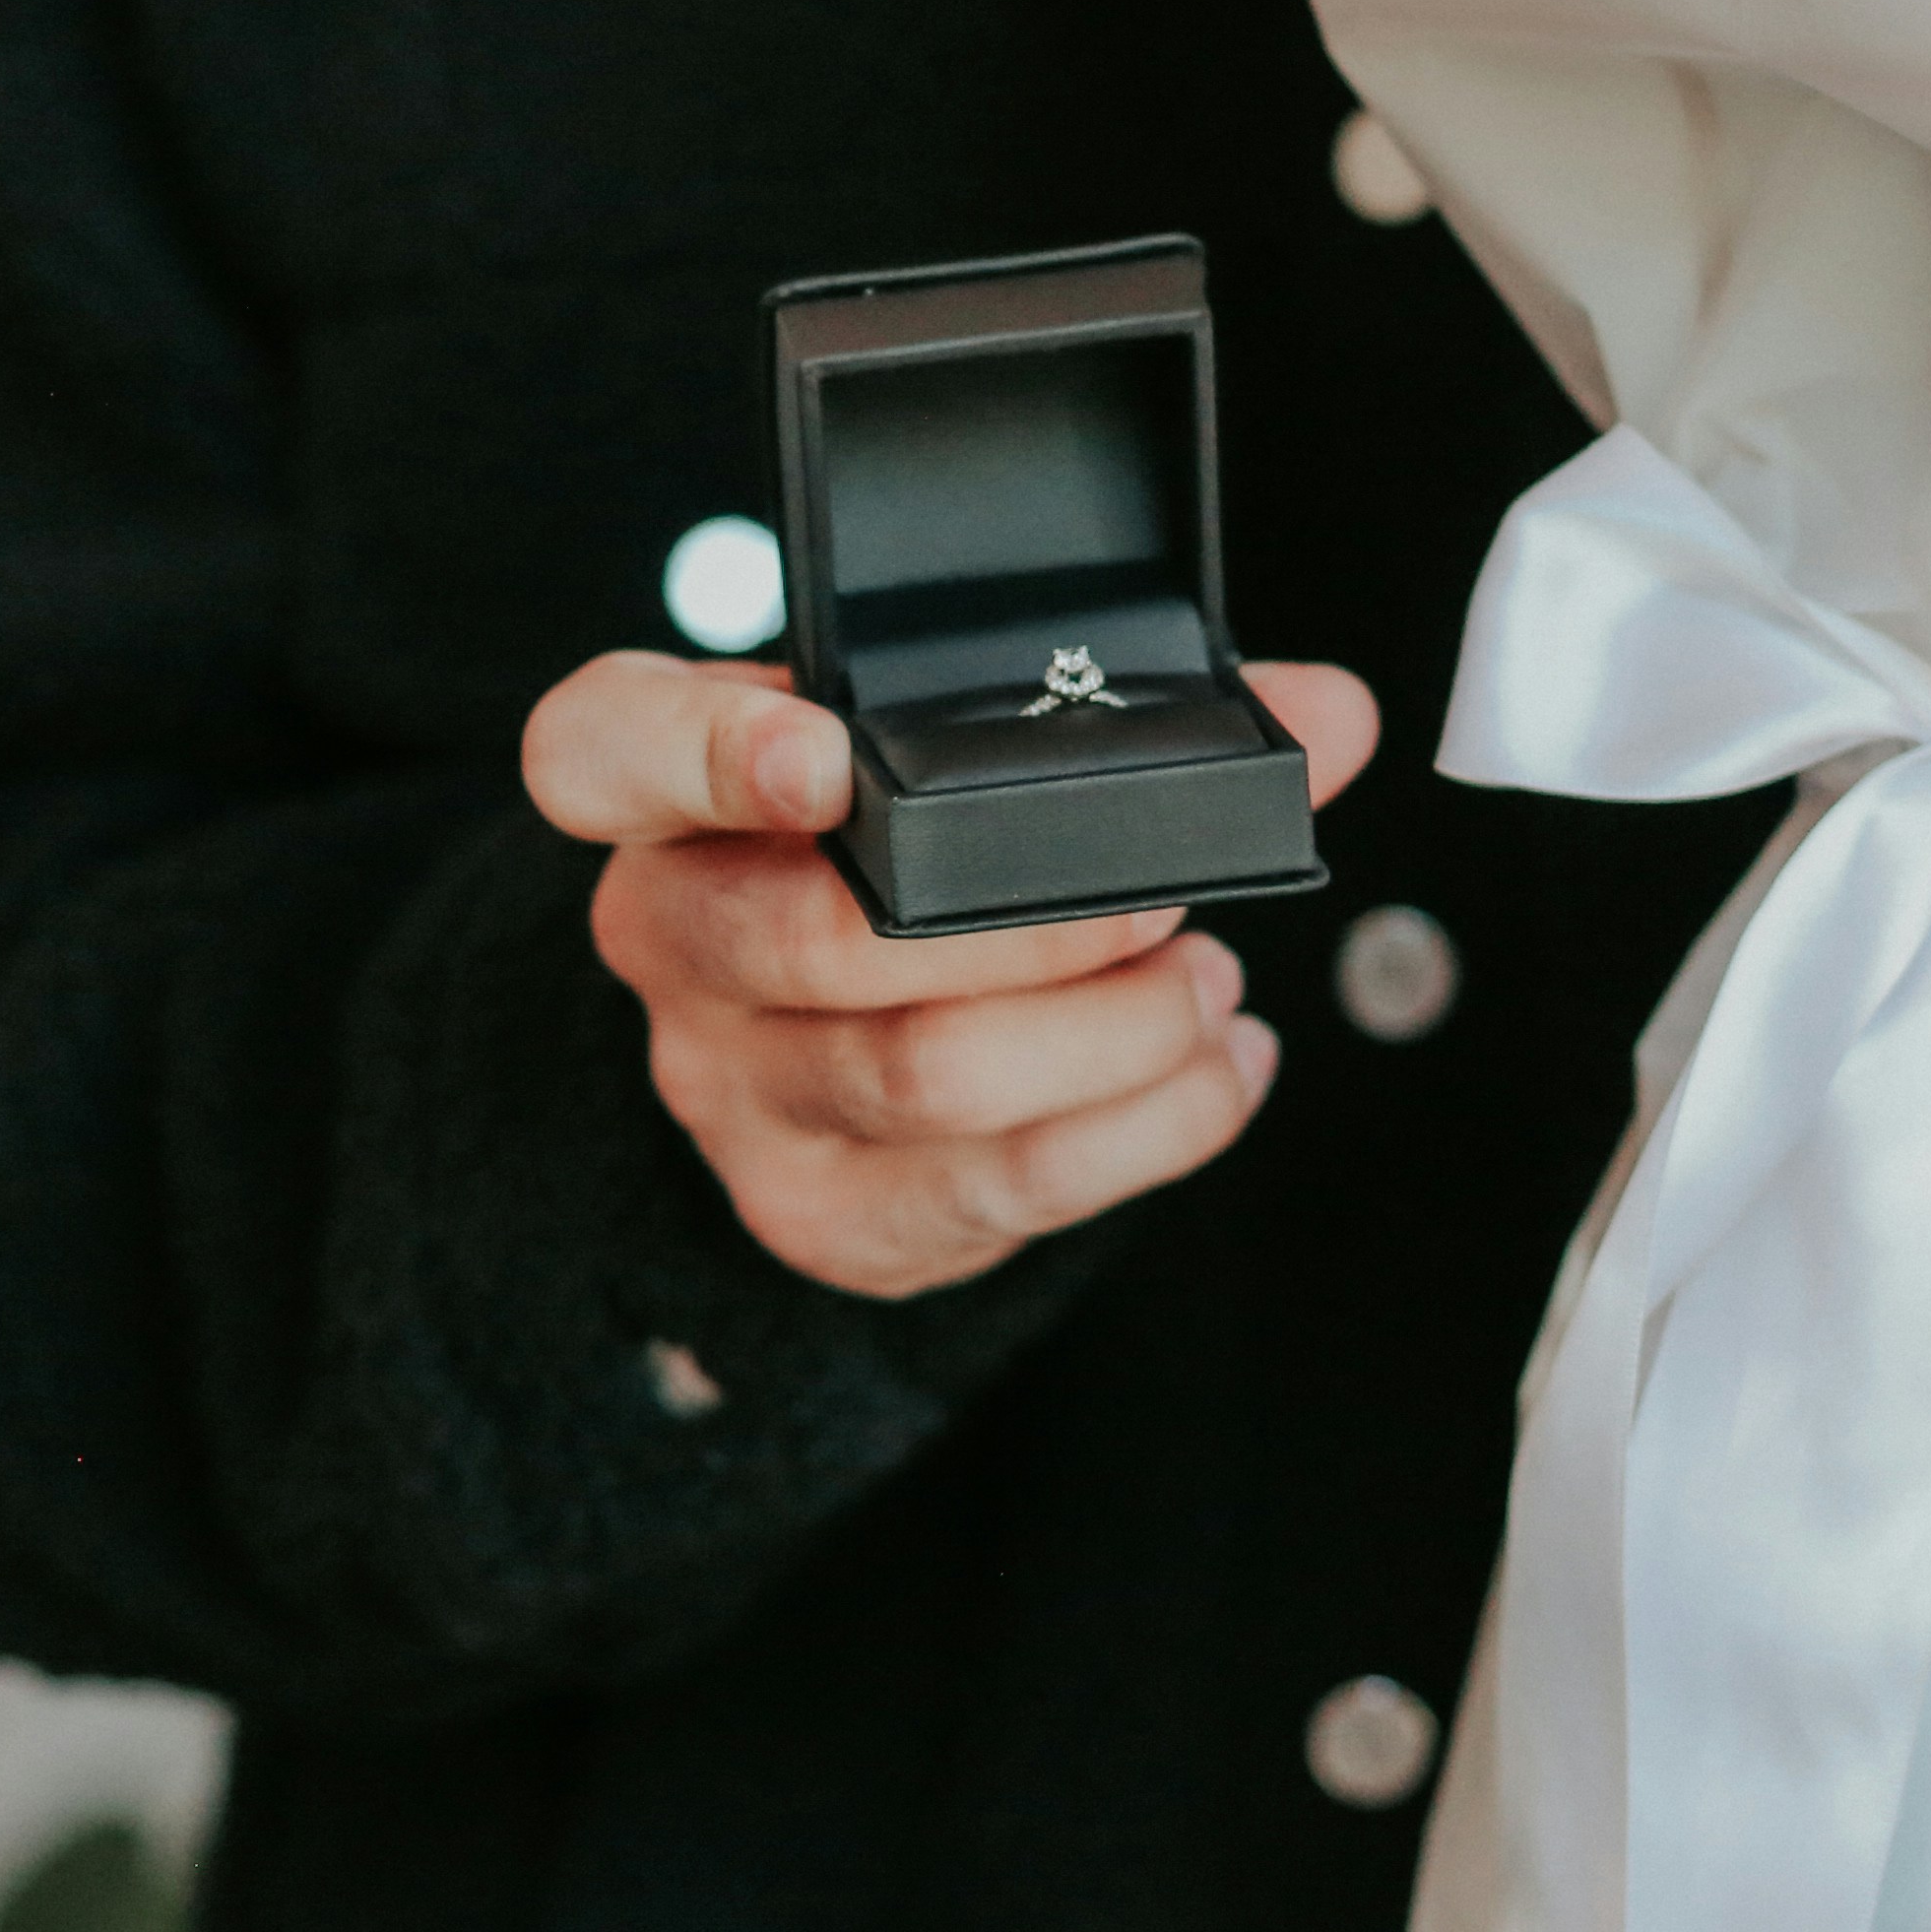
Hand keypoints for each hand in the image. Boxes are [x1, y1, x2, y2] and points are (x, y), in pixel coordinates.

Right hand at [526, 649, 1384, 1300]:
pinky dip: (1146, 1132)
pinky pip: (993, 1195)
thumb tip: (1325, 717)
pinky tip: (1216, 1072)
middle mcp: (673, 942)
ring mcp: (734, 1094)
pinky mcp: (822, 1214)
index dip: (706, 753)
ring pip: (921, 1081)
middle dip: (1033, 923)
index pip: (606, 750)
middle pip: (814, 943)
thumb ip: (1128, 717)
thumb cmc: (899, 858)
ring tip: (1208, 987)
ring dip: (1114, 1037)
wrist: (822, 1031)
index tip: (822, 757)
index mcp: (670, 792)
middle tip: (1165, 898)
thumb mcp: (951, 754)